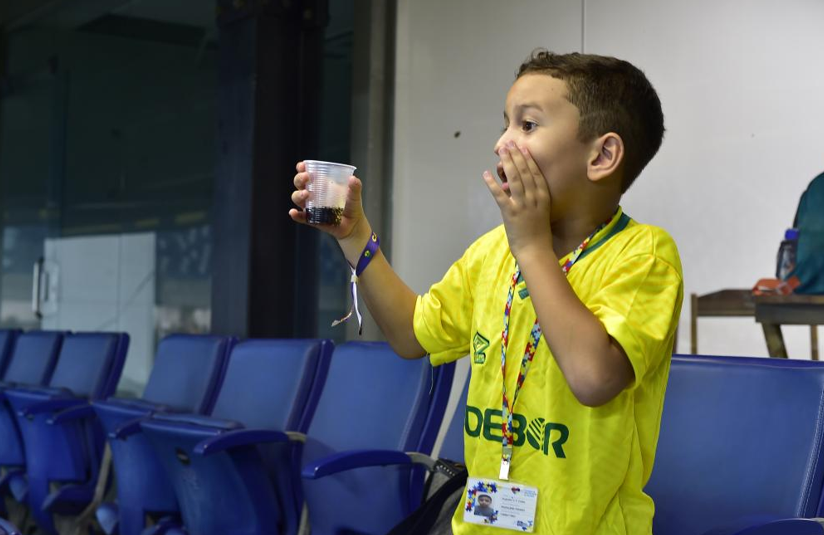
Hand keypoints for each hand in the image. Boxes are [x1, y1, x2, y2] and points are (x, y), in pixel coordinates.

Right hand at [289, 161, 372, 260]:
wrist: (353, 225)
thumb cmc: (352, 207)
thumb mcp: (354, 196)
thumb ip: (355, 188)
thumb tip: (353, 179)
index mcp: (321, 184)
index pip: (307, 173)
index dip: (302, 168)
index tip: (302, 166)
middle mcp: (313, 194)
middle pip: (299, 184)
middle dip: (299, 179)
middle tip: (306, 177)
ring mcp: (311, 206)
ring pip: (297, 198)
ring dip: (298, 195)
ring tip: (307, 194)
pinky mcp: (311, 219)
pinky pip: (300, 217)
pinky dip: (295, 215)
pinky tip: (293, 212)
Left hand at [483, 142, 552, 259]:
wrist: (536, 250)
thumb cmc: (538, 234)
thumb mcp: (540, 212)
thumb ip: (532, 199)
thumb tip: (516, 188)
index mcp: (544, 197)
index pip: (536, 174)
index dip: (529, 159)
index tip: (523, 148)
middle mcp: (534, 198)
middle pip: (525, 172)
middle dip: (516, 156)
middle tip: (509, 143)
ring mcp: (523, 205)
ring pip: (514, 179)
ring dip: (507, 163)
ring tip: (501, 151)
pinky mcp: (510, 213)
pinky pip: (499, 195)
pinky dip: (492, 184)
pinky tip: (486, 174)